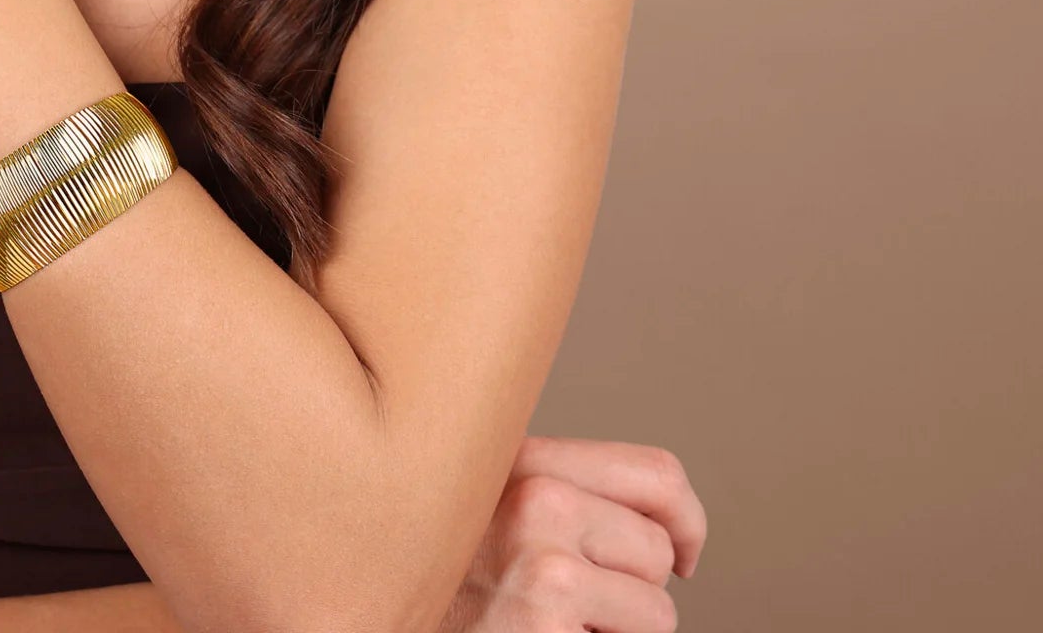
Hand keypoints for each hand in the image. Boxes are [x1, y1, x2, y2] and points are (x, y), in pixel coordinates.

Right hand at [436, 434, 705, 631]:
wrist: (386, 617)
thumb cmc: (455, 583)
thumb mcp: (497, 510)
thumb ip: (560, 490)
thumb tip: (673, 521)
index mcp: (523, 458)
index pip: (657, 473)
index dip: (687, 521)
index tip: (683, 553)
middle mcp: (533, 498)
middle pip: (659, 548)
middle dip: (637, 588)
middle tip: (577, 604)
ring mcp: (543, 564)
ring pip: (657, 608)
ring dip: (621, 631)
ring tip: (554, 624)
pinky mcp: (546, 621)